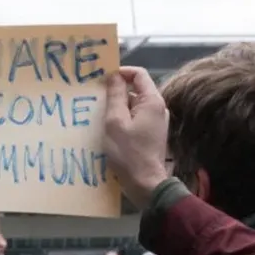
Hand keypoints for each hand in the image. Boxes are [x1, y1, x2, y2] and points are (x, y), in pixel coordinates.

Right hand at [104, 66, 169, 209]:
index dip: (121, 72)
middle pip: (136, 89)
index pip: (139, 74)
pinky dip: (122, 117)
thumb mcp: (115, 121)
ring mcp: (156, 121)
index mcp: (152, 102)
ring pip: (134, 104)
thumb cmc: (128, 151)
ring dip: (118, 105)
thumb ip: (115, 96)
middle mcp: (158, 108)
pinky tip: (108, 127)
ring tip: (99, 113)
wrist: (145, 182)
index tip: (102, 79)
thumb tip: (114, 76)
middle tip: (96, 97)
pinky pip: (135, 116)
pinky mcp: (151, 132)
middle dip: (116, 90)